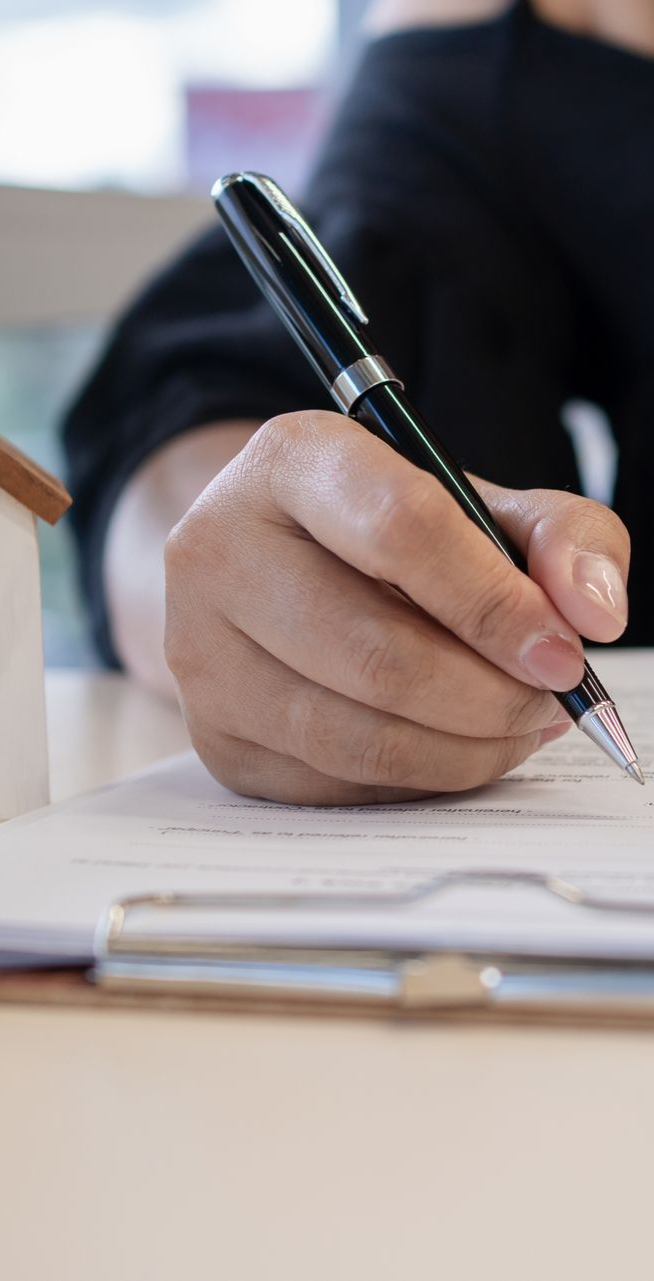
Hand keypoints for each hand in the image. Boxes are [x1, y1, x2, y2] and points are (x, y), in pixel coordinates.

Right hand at [164, 410, 629, 803]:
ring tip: (516, 726)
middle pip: (375, 652)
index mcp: (292, 461)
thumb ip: (561, 536)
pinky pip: (337, 784)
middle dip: (490, 695)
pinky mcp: (213, 734)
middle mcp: (219, 549)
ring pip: (355, 735)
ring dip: (465, 749)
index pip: (401, 530)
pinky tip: (451, 746)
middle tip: (550, 702)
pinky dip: (417, 778)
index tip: (564, 654)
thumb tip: (592, 614)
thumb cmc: (383, 533)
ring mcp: (201, 652)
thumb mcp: (479, 503)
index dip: (496, 604)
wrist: (269, 565)